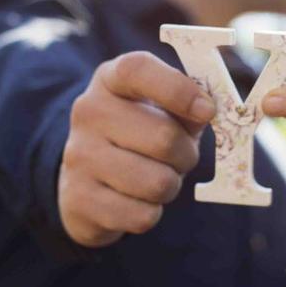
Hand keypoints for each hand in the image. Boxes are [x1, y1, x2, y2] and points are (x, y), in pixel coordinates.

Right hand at [60, 51, 215, 246]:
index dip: (178, 89)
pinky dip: (152, 212)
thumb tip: (205, 111)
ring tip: (159, 178)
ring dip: (171, 186)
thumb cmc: (138, 136)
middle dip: (186, 155)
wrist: (86, 179)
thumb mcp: (162, 110)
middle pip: (163, 138)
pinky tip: (137, 200)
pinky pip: (142, 216)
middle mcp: (88, 112)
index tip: (207, 111)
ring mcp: (79, 156)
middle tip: (180, 157)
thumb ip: (187, 107)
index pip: (138, 70)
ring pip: (157, 183)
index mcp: (110, 80)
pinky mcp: (79, 200)